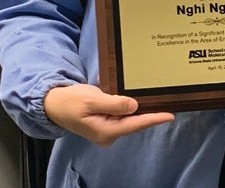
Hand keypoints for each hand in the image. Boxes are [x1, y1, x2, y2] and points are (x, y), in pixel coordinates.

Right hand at [43, 83, 173, 146]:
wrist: (54, 104)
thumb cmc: (70, 101)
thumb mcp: (92, 100)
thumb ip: (114, 103)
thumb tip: (134, 105)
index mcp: (106, 131)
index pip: (135, 124)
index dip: (154, 118)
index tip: (170, 115)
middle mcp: (109, 133)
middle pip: (134, 120)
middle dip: (147, 109)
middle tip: (164, 98)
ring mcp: (107, 128)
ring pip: (129, 115)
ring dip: (136, 104)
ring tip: (150, 93)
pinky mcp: (106, 121)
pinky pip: (121, 112)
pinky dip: (124, 102)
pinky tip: (128, 92)